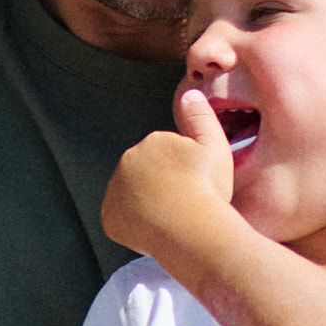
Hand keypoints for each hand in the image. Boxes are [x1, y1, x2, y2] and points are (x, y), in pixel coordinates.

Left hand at [101, 85, 253, 268]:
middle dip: (162, 184)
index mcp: (152, 142)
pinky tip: (156, 229)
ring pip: (133, 194)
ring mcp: (115, 190)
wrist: (193, 231)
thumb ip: (201, 117)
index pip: (166, 155)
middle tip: (184, 201)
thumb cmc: (208, 189)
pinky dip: (135, 224)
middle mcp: (127, 161)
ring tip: (172, 216)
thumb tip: (188, 94)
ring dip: (147, 202)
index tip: (195, 183)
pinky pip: (122, 219)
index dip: (184, 171)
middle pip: (146, 173)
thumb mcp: (215, 147)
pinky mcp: (109, 218)